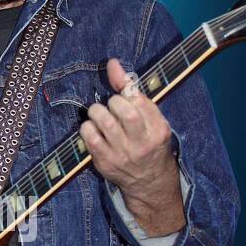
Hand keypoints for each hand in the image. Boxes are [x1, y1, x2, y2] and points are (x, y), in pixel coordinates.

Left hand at [80, 59, 184, 235]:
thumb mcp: (150, 118)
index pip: (138, 100)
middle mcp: (142, 143)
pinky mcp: (105, 163)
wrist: (149, 181)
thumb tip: (112, 64)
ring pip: (104, 122)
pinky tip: (93, 129)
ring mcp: (123, 155)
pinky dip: (87, 128)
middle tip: (111, 106)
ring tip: (99, 114)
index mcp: (157, 129)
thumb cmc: (149, 142)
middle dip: (112, 102)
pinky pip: (90, 138)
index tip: (121, 94)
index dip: (125, 91)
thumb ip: (131, 91)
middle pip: (123, 111)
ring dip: (97, 112)